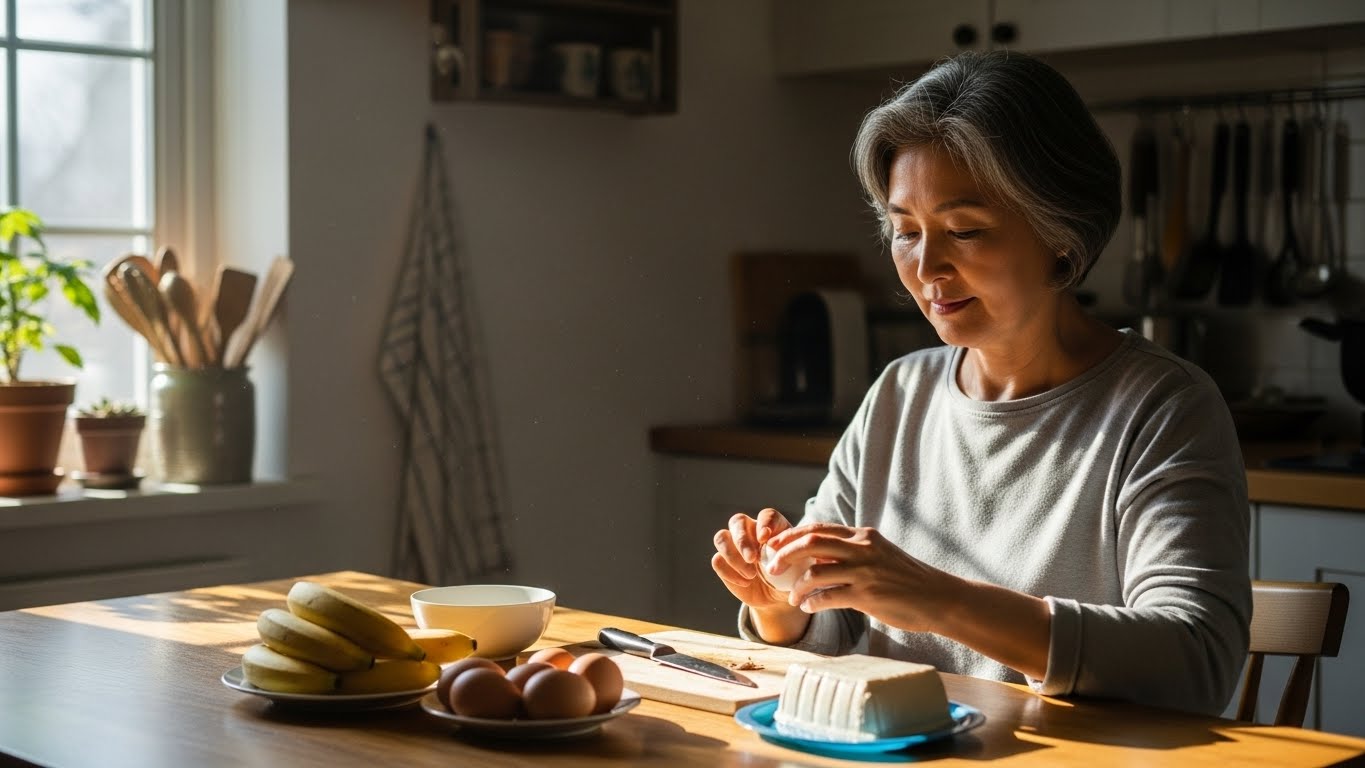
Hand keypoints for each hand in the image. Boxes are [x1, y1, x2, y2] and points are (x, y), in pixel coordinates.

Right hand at [710, 508, 792, 610]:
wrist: (776, 597)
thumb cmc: (790, 579)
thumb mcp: (797, 568)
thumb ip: (791, 556)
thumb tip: (780, 550)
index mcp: (771, 527)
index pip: (766, 516)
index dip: (764, 524)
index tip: (765, 539)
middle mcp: (750, 531)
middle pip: (737, 521)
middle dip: (742, 540)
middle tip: (752, 559)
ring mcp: (733, 546)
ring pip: (721, 538)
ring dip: (733, 556)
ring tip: (750, 575)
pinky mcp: (723, 562)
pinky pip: (717, 561)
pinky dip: (729, 573)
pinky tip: (745, 583)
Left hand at [764, 522, 951, 632]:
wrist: (939, 598)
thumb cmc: (907, 579)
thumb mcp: (879, 555)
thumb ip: (851, 552)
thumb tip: (817, 557)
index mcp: (864, 536)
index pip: (818, 528)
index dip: (792, 536)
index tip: (775, 546)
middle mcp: (863, 549)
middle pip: (811, 543)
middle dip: (784, 554)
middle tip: (771, 568)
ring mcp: (865, 572)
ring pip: (815, 572)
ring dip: (797, 586)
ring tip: (792, 596)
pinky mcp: (868, 596)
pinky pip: (828, 597)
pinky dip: (813, 603)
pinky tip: (808, 607)